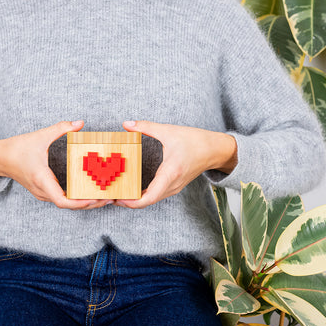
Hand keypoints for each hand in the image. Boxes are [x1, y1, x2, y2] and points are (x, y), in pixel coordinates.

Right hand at [0, 120, 110, 209]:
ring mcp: (43, 194)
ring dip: (84, 202)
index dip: (81, 203)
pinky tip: (89, 190)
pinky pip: (63, 199)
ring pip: (67, 204)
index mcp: (42, 180)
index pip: (63, 201)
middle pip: (70, 205)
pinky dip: (77, 198)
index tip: (97, 197)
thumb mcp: (40, 136)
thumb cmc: (17, 148)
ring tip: (104, 195)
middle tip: (110, 197)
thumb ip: (61, 128)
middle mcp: (43, 191)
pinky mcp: (44, 192)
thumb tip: (80, 123)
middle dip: (90, 203)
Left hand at [114, 120, 237, 208]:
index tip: (118, 198)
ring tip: (117, 192)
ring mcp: (174, 187)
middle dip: (128, 202)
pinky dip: (142, 196)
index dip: (132, 202)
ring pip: (151, 200)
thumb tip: (126, 123)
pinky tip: (131, 189)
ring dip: (134, 200)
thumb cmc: (196, 141)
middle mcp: (172, 185)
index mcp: (170, 173)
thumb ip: (146, 127)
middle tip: (110, 196)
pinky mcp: (174, 186)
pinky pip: (156, 195)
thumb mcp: (169, 131)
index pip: (149, 197)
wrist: (216, 150)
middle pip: (147, 201)